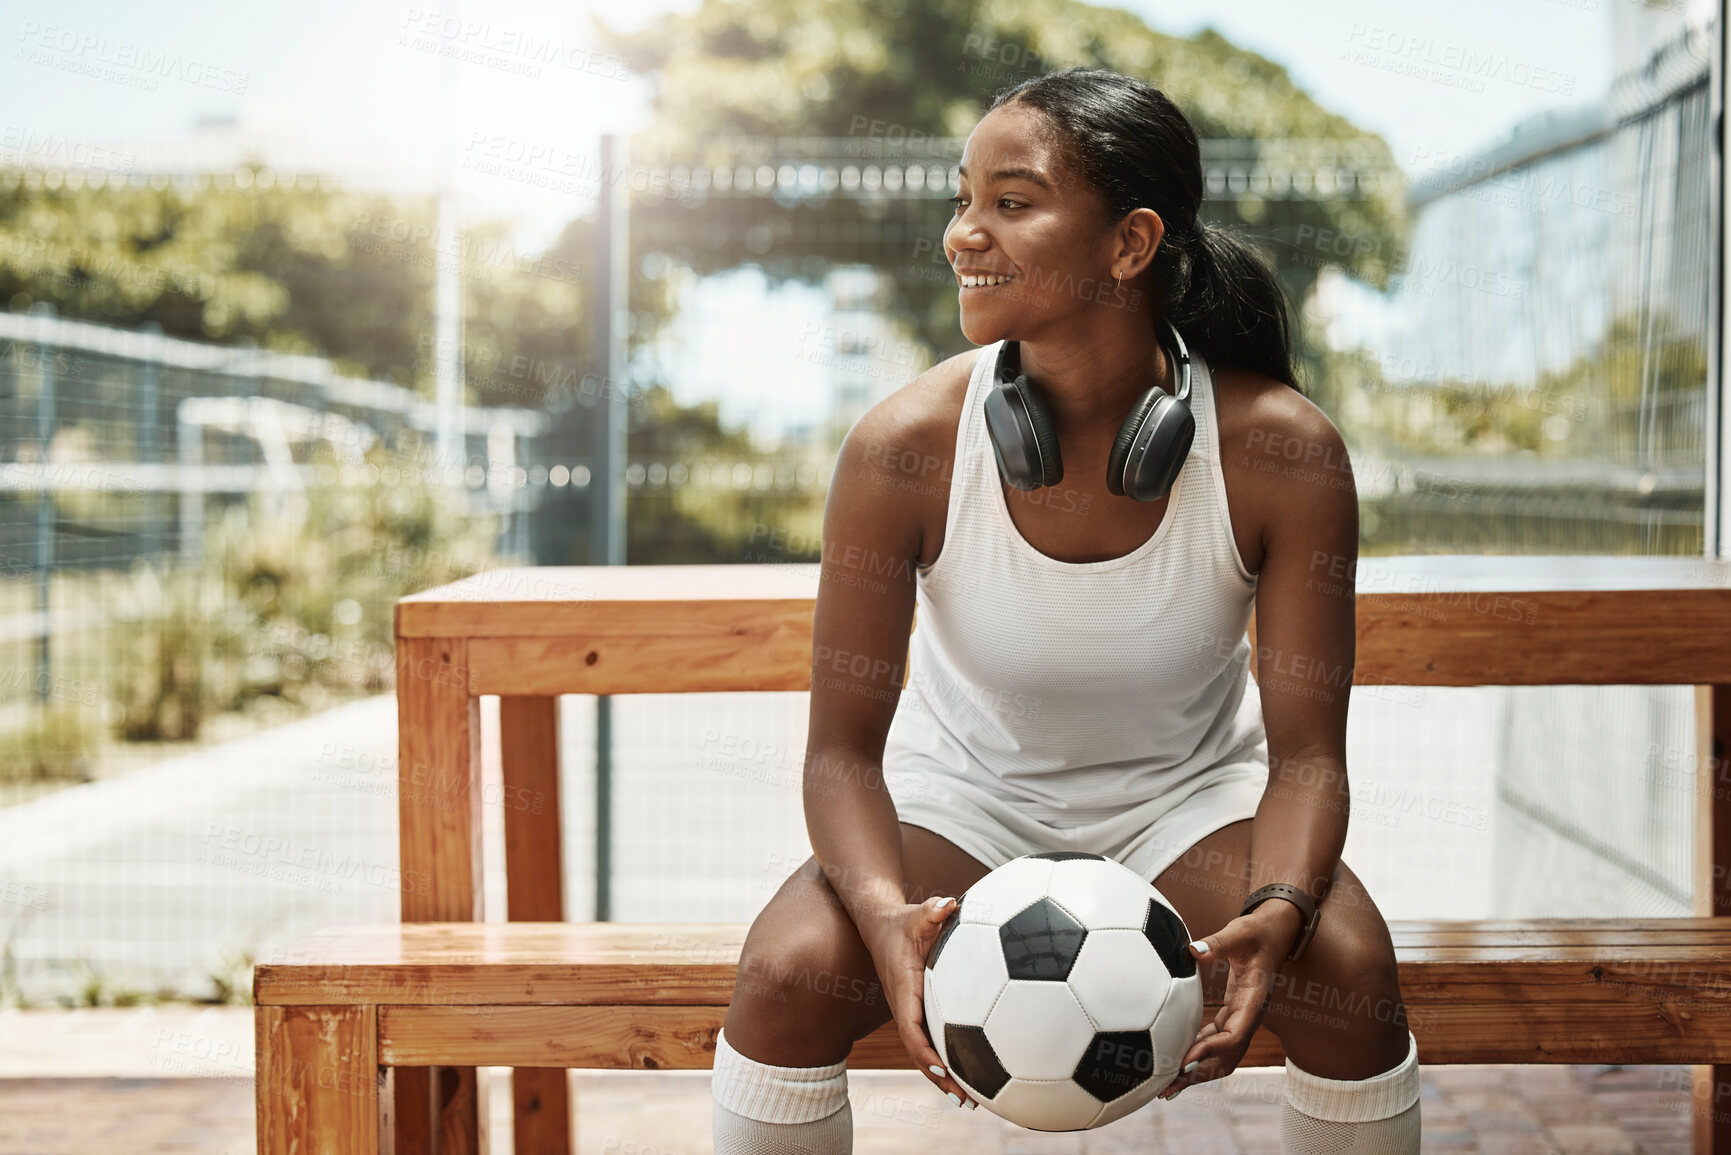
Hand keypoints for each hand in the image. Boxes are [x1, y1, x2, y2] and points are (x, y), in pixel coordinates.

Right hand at [863, 895, 977, 1109]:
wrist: (881, 925)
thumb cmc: (903, 921)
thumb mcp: (918, 914)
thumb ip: (933, 910)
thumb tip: (949, 902)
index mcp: (904, 990)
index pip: (911, 1027)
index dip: (925, 1051)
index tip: (944, 1069)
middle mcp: (905, 1007)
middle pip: (919, 1051)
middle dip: (939, 1077)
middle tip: (966, 1099)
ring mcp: (911, 1012)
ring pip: (925, 1052)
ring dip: (944, 1077)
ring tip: (971, 1100)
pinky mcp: (920, 1011)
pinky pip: (932, 1041)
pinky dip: (947, 1060)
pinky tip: (972, 1073)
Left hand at [1158, 901, 1301, 1100]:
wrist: (1273, 933)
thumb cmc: (1256, 932)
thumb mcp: (1239, 933)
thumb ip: (1217, 942)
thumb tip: (1191, 949)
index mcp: (1254, 1001)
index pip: (1234, 1035)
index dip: (1210, 1050)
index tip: (1185, 1061)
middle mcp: (1250, 1016)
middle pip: (1227, 1057)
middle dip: (1200, 1074)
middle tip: (1167, 1088)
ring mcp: (1241, 1019)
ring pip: (1221, 1055)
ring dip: (1197, 1072)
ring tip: (1166, 1087)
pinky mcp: (1232, 1015)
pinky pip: (1215, 1042)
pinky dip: (1198, 1054)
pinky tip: (1177, 1063)